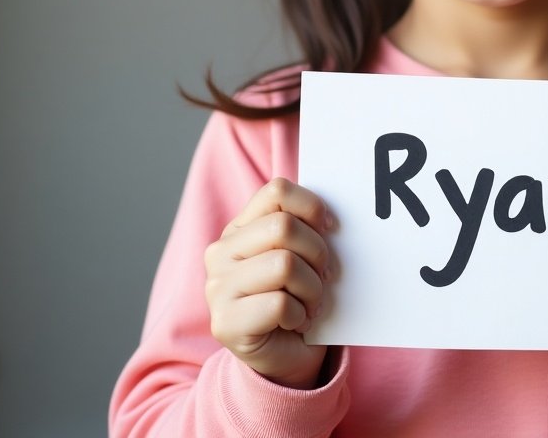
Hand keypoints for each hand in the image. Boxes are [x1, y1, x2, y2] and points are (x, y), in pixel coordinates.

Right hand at [204, 178, 333, 387]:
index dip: (312, 206)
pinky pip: (279, 304)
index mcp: (239, 228)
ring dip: (312, 288)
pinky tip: (295, 322)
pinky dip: (300, 315)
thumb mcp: (300, 253)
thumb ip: (304, 227)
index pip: (277, 191)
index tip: (330, 228)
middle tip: (324, 276)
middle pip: (283, 227)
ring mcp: (217, 288)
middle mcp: (220, 253)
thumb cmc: (297, 296)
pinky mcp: (224, 324)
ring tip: (310, 302)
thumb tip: (330, 218)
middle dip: (317, 253)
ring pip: (284, 264)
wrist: (284, 356)